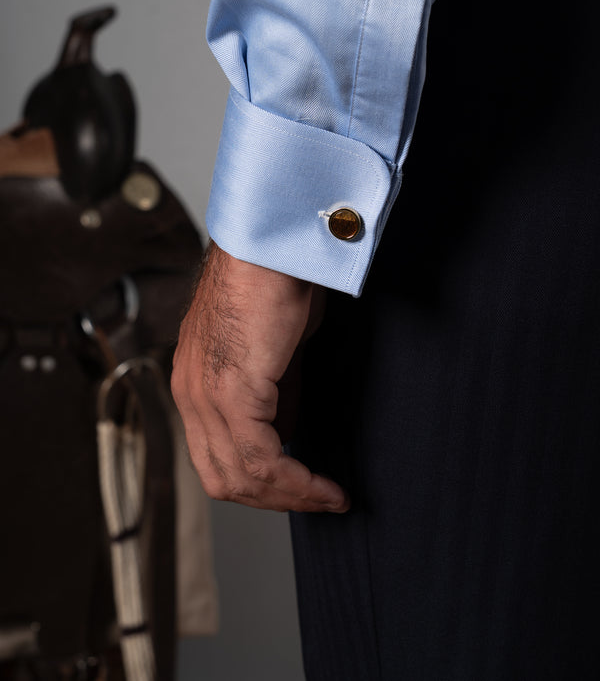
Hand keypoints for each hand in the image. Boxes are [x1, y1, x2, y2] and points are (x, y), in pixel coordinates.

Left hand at [171, 242, 349, 512]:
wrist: (275, 240)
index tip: (300, 488)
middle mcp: (190, 391)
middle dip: (273, 499)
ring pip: (238, 476)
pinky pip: (261, 458)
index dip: (259, 483)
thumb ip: (274, 390)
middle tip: (316, 499)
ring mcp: (204, 392)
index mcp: (195, 379)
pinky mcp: (230, 389)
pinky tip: (325, 484)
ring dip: (289, 496)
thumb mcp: (274, 346)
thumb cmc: (276, 276)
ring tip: (328, 496)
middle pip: (221, 477)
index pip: (215, 456)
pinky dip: (296, 481)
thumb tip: (289, 427)